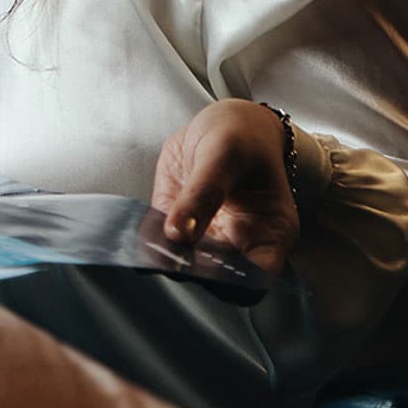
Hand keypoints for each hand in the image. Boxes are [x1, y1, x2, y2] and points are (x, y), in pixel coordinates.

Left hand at [150, 100, 300, 275]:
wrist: (223, 123)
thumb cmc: (242, 138)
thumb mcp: (226, 154)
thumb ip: (205, 192)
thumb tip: (180, 234)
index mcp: (269, 233)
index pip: (257, 280)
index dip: (235, 283)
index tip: (208, 266)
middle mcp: (238, 244)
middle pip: (217, 280)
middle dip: (194, 272)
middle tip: (174, 255)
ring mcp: (205, 238)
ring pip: (183, 265)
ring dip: (165, 260)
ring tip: (152, 249)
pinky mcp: (175, 226)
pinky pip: (158, 243)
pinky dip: (146, 244)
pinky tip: (138, 240)